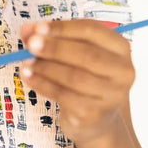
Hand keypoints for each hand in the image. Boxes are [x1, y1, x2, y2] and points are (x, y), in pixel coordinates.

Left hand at [19, 19, 134, 146]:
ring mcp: (112, 95)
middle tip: (30, 45)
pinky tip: (29, 77)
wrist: (96, 119)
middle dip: (55, 48)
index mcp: (121, 48)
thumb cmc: (85, 77)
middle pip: (87, 54)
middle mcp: (123, 71)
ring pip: (74, 76)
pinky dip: (43, 84)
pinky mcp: (94, 113)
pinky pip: (64, 95)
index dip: (64, 28)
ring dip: (46, 67)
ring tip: (25, 62)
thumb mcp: (73, 54)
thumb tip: (27, 29)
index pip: (92, 31)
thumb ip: (51, 38)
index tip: (38, 28)